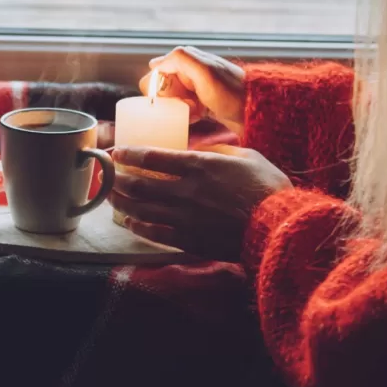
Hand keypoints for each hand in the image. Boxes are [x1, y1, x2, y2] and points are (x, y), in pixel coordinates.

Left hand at [109, 145, 290, 261]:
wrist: (281, 228)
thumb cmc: (268, 188)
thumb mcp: (245, 156)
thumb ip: (217, 150)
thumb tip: (200, 146)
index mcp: (200, 166)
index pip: (153, 157)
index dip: (130, 154)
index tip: (117, 152)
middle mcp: (187, 191)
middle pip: (139, 184)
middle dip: (117, 178)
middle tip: (105, 174)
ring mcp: (186, 217)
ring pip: (142, 209)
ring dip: (121, 201)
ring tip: (110, 196)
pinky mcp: (190, 240)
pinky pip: (155, 233)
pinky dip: (138, 226)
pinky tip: (129, 221)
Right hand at [140, 47, 245, 135]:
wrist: (258, 112)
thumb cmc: (232, 93)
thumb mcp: (204, 72)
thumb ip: (180, 59)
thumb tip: (154, 63)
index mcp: (190, 60)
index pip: (159, 71)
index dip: (160, 86)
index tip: (170, 98)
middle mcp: (192, 72)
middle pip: (164, 86)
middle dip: (168, 98)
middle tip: (183, 106)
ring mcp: (198, 89)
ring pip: (173, 99)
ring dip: (176, 108)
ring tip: (191, 114)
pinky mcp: (205, 105)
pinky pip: (185, 109)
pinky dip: (185, 114)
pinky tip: (194, 119)